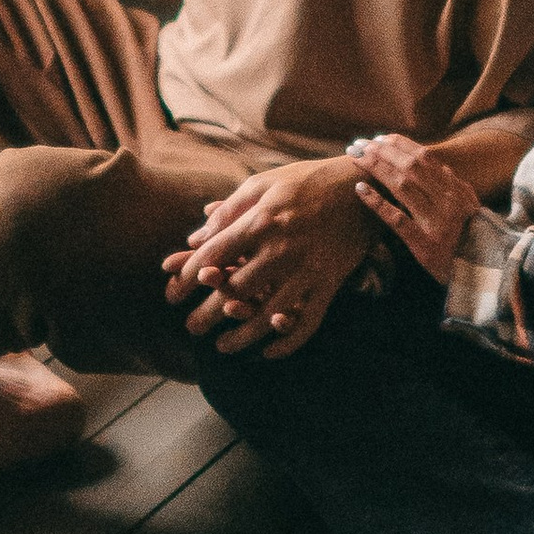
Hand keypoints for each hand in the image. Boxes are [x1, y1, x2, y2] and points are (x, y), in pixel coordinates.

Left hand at [162, 157, 374, 358]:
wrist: (361, 186)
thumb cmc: (306, 180)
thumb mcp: (263, 183)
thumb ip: (229, 211)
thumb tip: (196, 237)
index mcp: (260, 220)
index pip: (212, 255)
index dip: (187, 277)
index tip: (172, 295)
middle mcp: (280, 248)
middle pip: (234, 289)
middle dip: (207, 313)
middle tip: (190, 328)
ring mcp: (306, 269)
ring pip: (266, 314)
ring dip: (240, 336)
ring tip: (220, 347)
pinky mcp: (328, 284)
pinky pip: (306, 322)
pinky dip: (285, 342)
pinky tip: (267, 352)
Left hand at [352, 133, 481, 285]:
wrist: (484, 275)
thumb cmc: (473, 239)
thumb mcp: (470, 207)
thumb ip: (454, 186)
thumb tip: (439, 165)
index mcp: (456, 190)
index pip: (424, 157)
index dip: (398, 144)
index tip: (377, 138)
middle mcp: (447, 202)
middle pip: (410, 167)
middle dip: (381, 152)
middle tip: (358, 144)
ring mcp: (435, 223)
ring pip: (402, 186)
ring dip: (376, 168)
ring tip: (356, 157)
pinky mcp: (424, 245)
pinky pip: (397, 220)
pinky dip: (377, 203)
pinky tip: (360, 189)